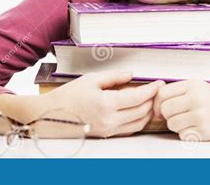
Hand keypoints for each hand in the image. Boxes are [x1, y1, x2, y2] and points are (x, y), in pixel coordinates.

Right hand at [41, 71, 164, 137]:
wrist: (49, 116)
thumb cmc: (67, 97)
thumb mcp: (90, 80)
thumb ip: (114, 77)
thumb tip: (131, 75)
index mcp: (106, 104)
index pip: (138, 97)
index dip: (152, 90)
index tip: (160, 83)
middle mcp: (109, 120)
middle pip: (142, 111)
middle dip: (153, 100)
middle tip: (158, 90)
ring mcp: (108, 130)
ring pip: (139, 123)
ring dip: (148, 112)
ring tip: (152, 100)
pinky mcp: (106, 135)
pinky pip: (129, 129)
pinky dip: (138, 120)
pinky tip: (139, 111)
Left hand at [153, 80, 209, 140]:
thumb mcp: (200, 88)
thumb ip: (178, 92)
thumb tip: (155, 103)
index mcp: (192, 84)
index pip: (162, 93)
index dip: (157, 104)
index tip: (162, 110)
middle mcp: (195, 98)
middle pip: (165, 110)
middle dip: (168, 116)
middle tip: (179, 117)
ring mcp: (201, 115)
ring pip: (172, 124)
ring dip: (178, 126)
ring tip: (190, 123)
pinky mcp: (205, 130)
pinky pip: (184, 135)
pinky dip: (188, 135)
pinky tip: (199, 129)